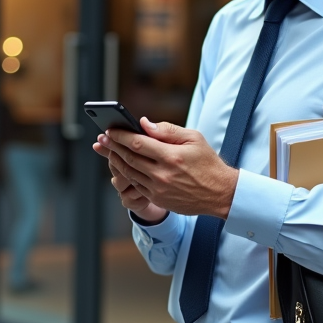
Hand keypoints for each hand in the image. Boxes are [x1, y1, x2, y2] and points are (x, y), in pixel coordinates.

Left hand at [95, 118, 238, 219]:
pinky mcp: (158, 199)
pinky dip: (126, 174)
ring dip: (116, 160)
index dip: (121, 135)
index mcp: (171, 156)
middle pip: (129, 158)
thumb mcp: (194, 138)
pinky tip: (122, 166)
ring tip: (108, 150)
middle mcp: (162, 174)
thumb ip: (167, 130)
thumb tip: (144, 123)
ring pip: (129, 172)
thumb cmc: (207, 162)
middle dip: (113, 146)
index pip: (138, 143)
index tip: (111, 129)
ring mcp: (158, 189)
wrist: (219, 193)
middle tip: (103, 138)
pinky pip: (136, 185)